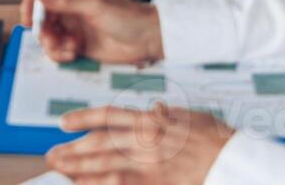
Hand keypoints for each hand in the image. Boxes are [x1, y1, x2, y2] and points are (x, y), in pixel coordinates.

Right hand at [20, 0, 163, 64]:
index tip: (29, 20)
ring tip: (70, 48)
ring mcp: (73, 28)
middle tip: (52, 39)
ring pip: (48, 36)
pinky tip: (74, 53)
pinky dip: (61, 54)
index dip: (31, 5)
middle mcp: (69, 9)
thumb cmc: (128, 16)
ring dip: (52, 45)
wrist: (148, 39)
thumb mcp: (95, 5)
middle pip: (41, 18)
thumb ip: (66, 0)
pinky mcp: (77, 46)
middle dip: (42, 30)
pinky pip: (58, 51)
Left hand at [47, 102, 233, 183]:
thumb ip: (169, 114)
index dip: (82, 118)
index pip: (108, 116)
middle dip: (72, 150)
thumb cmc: (216, 138)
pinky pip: (119, 184)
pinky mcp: (154, 182)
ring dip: (78, 168)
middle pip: (98, 143)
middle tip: (51, 155)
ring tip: (58, 171)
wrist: (233, 159)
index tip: (63, 123)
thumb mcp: (191, 116)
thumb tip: (156, 108)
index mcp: (150, 120)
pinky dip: (99, 184)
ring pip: (103, 165)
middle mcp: (143, 140)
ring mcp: (148, 164)